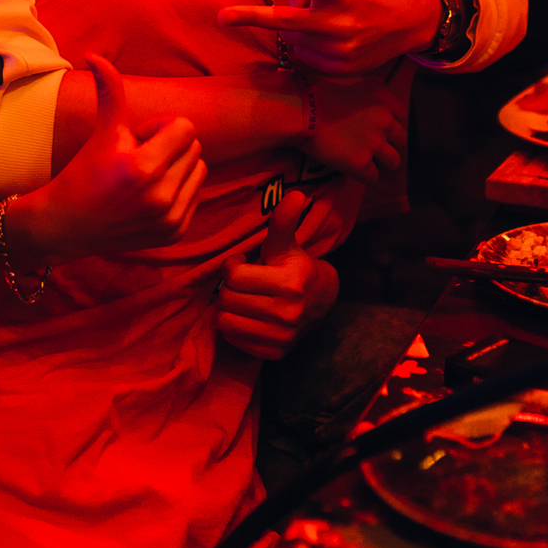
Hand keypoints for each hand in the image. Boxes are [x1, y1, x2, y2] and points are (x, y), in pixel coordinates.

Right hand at [11, 55, 206, 262]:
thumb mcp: (101, 132)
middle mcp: (159, 196)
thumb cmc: (83, 173)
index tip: (136, 139)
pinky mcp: (175, 233)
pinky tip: (149, 197)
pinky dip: (179, 190)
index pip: (185, 127)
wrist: (66, 226)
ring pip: (199, 170)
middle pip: (194, 147)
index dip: (160, 127)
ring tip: (145, 177)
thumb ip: (108, 91)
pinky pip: (196, 194)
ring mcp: (169, 219)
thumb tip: (94, 55)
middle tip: (137, 159)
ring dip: (177, 166)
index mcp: (141, 167)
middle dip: (168, 146)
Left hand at [217, 191, 339, 359]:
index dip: (234, 265)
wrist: (321, 302)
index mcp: (291, 284)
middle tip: (243, 281)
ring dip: (230, 307)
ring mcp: (281, 337)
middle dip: (231, 287)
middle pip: (228, 300)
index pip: (234, 277)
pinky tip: (249, 315)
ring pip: (226, 321)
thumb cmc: (296, 267)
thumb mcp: (287, 244)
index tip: (244, 262)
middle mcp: (288, 314)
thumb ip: (284, 221)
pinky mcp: (274, 353)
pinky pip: (233, 339)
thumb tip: (294, 194)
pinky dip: (235, 327)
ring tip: (244, 298)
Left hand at [218, 0, 442, 74]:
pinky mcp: (340, 70)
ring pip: (292, 41)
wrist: (405, 23)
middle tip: (223, 17)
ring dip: (296, 30)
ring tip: (322, 22)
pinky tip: (328, 39)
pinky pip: (304, 59)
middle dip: (255, 18)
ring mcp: (339, 51)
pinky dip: (307, 47)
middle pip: (291, 22)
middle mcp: (340, 23)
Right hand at [306, 73, 406, 182]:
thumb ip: (369, 93)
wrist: (297, 108)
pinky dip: (364, 175)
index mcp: (384, 98)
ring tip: (367, 162)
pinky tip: (352, 169)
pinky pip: (373, 177)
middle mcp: (385, 120)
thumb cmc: (315, 89)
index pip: (402, 116)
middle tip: (371, 146)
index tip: (377, 128)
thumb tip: (370, 104)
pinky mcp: (360, 163)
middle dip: (388, 143)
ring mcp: (374, 143)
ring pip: (393, 162)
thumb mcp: (352, 79)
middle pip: (401, 140)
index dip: (389, 124)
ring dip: (381, 162)